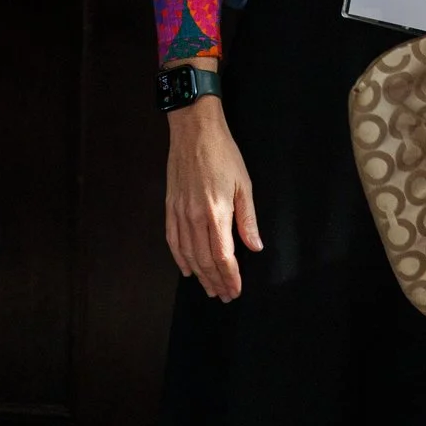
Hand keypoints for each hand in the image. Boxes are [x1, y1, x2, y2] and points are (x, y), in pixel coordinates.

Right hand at [163, 83, 262, 301]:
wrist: (194, 129)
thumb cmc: (223, 153)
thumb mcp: (244, 184)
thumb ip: (247, 219)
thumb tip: (255, 246)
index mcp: (217, 212)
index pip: (223, 256)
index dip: (230, 277)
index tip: (235, 290)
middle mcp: (195, 216)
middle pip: (205, 260)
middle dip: (216, 281)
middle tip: (224, 295)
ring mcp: (180, 211)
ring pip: (188, 254)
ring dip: (199, 275)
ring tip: (209, 288)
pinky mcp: (170, 206)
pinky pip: (172, 239)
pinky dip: (179, 258)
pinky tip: (187, 268)